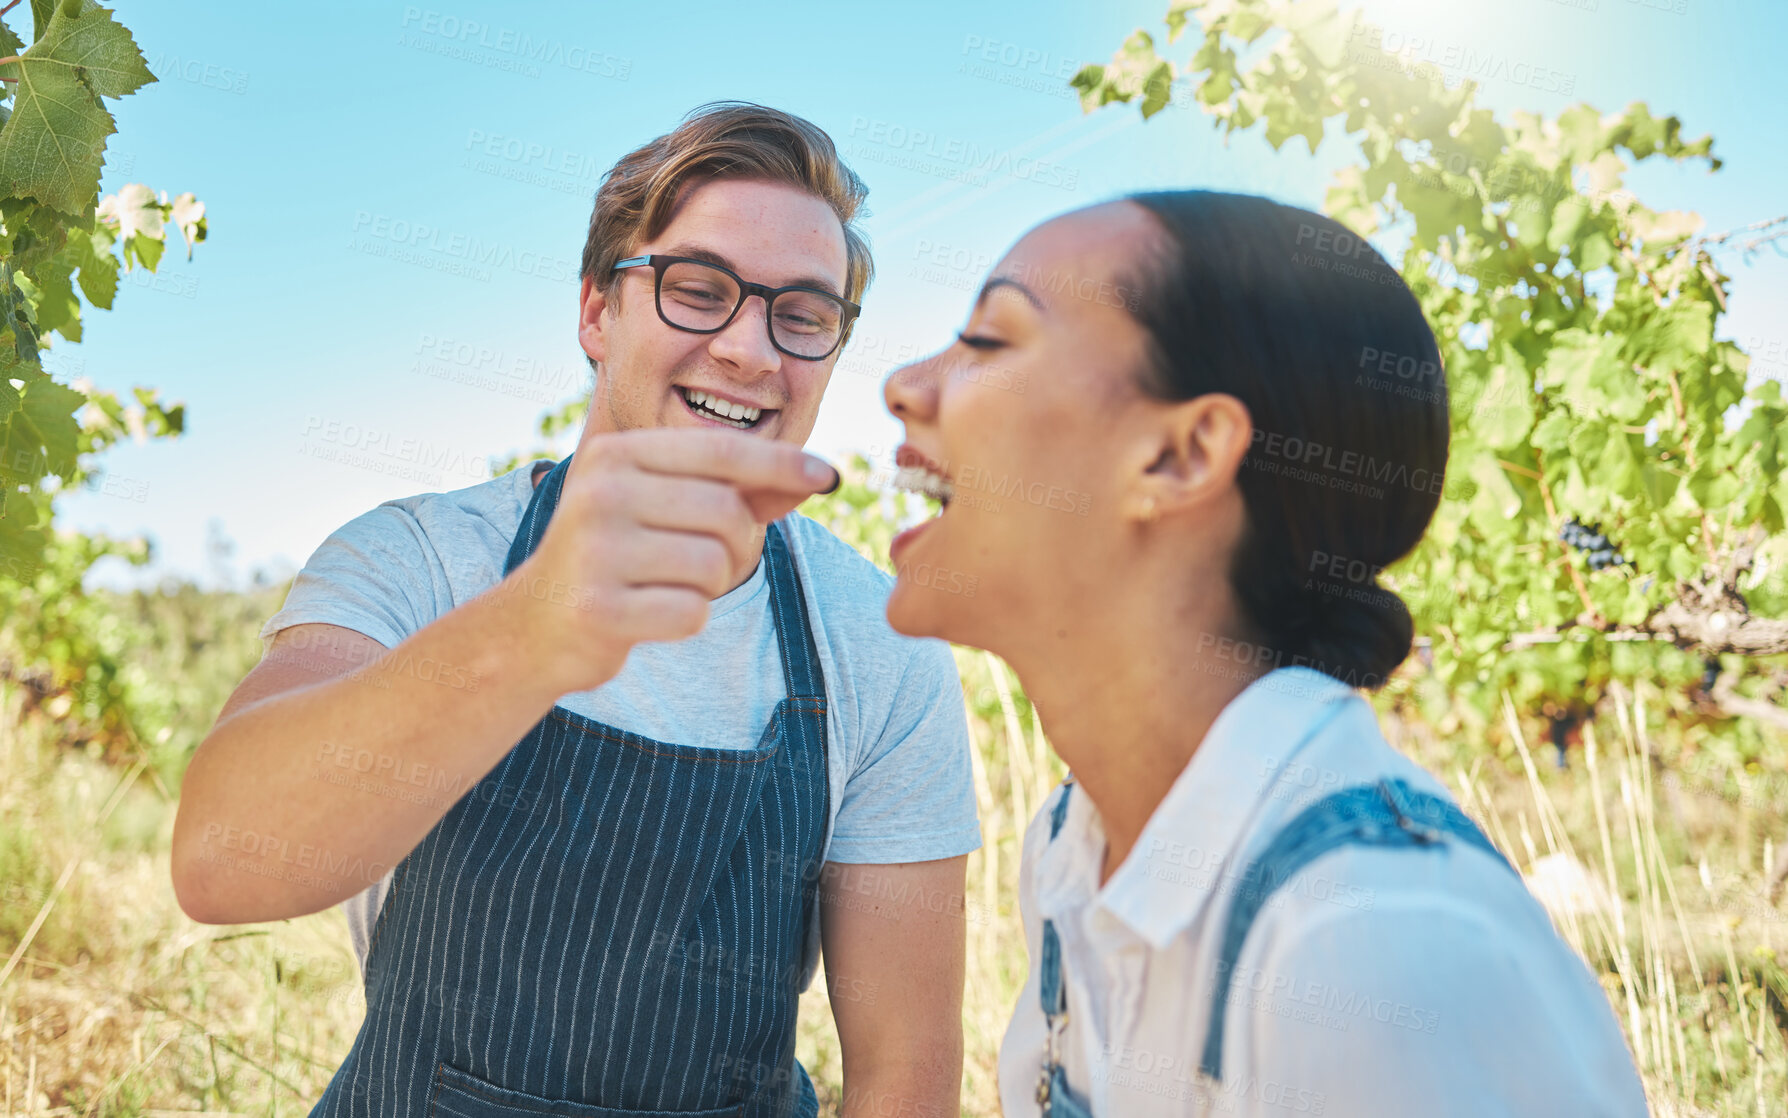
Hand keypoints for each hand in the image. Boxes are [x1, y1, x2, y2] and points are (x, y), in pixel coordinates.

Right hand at [497, 423, 838, 694]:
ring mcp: (596, 551)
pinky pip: (692, 612)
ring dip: (710, 584)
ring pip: (715, 564)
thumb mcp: (665, 505)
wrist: (535, 624)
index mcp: (618, 454)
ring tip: (666, 585)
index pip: (721, 450)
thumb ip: (737, 487)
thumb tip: (819, 476)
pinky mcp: (599, 608)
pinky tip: (650, 614)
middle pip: (728, 512)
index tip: (830, 475)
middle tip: (701, 561)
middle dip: (736, 544)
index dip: (782, 463)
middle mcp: (601, 492)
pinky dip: (686, 619)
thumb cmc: (618, 556)